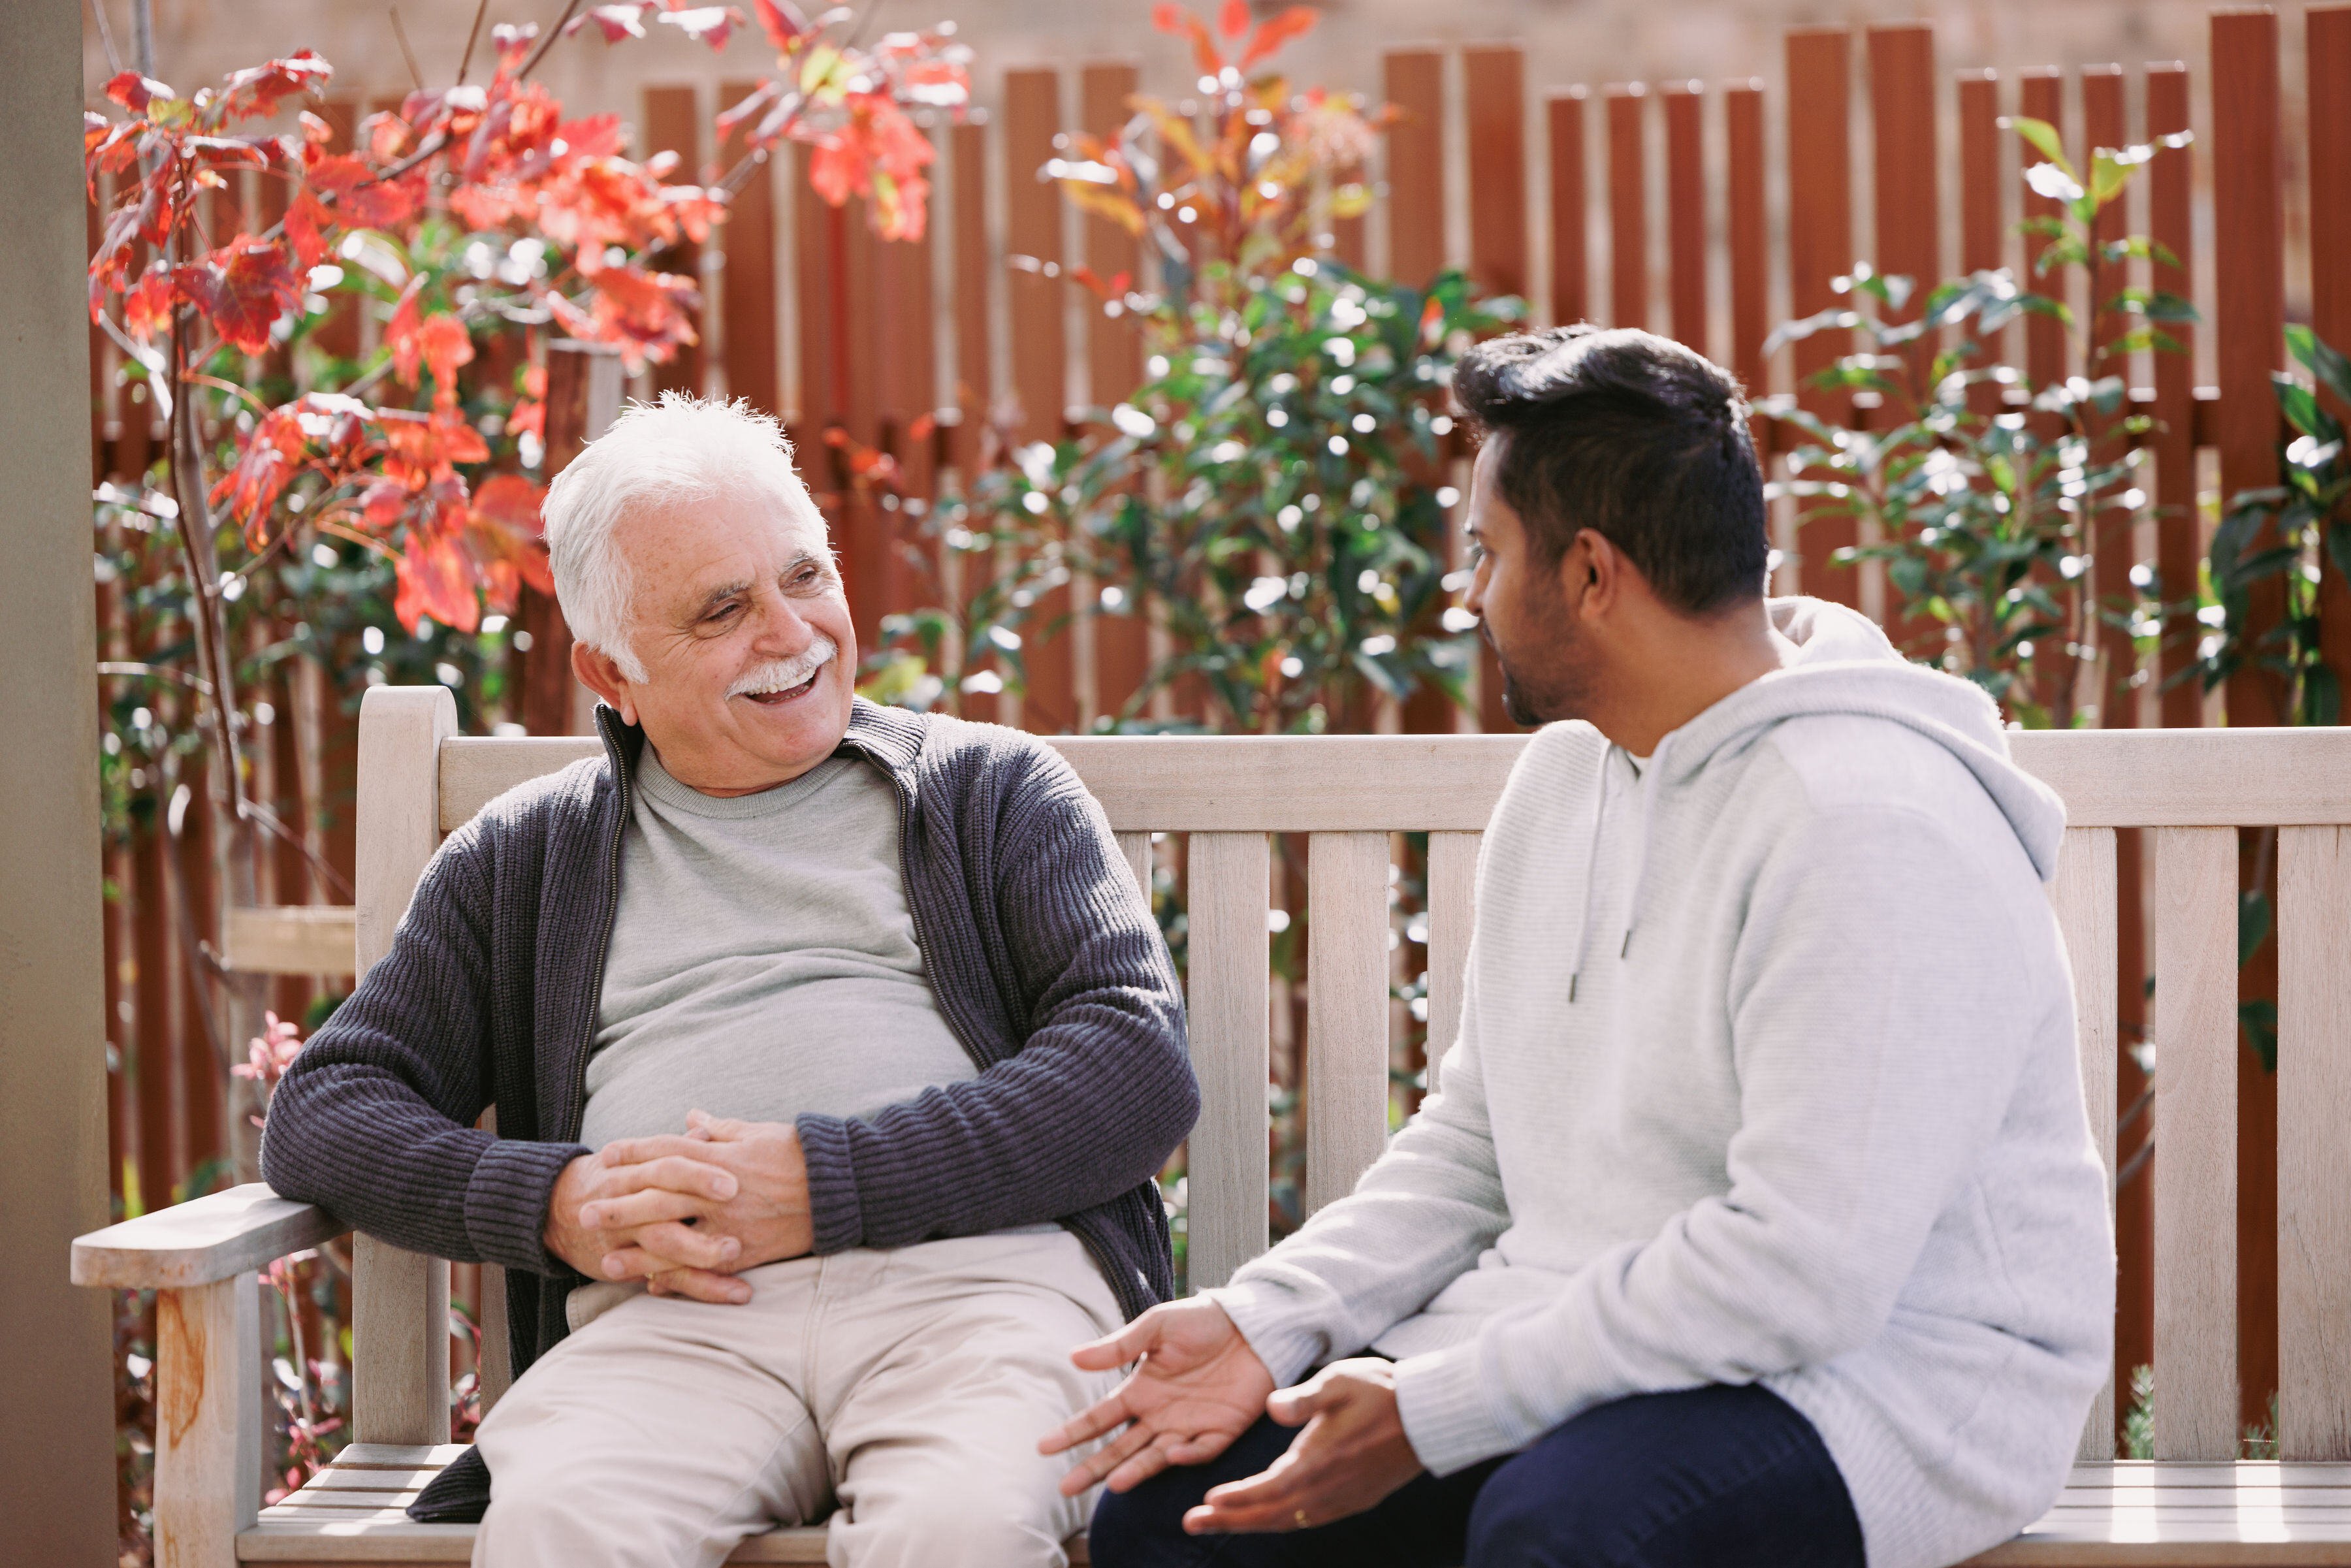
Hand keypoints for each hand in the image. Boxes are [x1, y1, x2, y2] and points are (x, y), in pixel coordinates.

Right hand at [542, 1147, 747, 1303]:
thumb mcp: (631, 1158)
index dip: (697, 1174)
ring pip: (662, 1245)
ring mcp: (624, 1237)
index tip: (733, 1182)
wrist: (551, 1211)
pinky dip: (700, 1287)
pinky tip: (734, 1292)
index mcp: (631, 1170)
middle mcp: (626, 1202)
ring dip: (700, 1252)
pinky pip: (666, 1279)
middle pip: (662, 1205)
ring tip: (737, 1254)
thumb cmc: (608, 1178)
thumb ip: (672, 1147)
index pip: (665, 1167)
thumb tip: (705, 1131)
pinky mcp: (627, 1266)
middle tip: (737, 1214)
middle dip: (698, 1216)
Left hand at [594, 1110, 814, 1293]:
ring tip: (607, 1261)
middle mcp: (719, 1191)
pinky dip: (677, 1278)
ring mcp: (730, 1223)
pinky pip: (703, 1268)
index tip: (607, 1156)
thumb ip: (720, 1129)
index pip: (667, 1151)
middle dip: (619, 1205)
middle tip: (585, 1210)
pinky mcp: (745, 1251)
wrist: (838, 1189)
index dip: (634, 1152)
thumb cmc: (799, 1154)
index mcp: (721, 1157)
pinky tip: (653, 1284)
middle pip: (658, 1197)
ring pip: (673, 1240)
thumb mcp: (757, 1133)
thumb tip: (692, 1118)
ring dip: (637, 1252)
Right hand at [1038, 1297, 1275, 1496]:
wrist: (1253, 1324)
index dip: (1073, 1433)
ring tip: (1112, 1484)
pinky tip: (1171, 1452)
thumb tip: (1073, 1358)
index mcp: (1141, 1389)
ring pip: (1155, 1457)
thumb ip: (1119, 1346)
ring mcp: (1190, 1426)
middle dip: (1093, 1468)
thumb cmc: (1201, 1321)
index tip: (1044, 1447)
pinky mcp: (1222, 1431)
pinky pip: (1201, 1449)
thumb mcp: (1156, 1327)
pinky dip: (1187, 1454)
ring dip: (1135, 1471)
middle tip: (1065, 1489)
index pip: (1100, 1418)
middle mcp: (1160, 1415)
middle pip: (1121, 1448)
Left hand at [1182, 1359, 1422, 1534]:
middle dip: (1229, 1520)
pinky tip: (1265, 1516)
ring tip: (1217, 1521)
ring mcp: (1342, 1500)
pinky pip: (1307, 1519)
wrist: (1427, 1417)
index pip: (1269, 1489)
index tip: (1206, 1501)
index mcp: (1320, 1461)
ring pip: (1288, 1521)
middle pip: (1271, 1515)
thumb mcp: (1339, 1381)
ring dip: (1250, 1523)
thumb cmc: (1381, 1393)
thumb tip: (1271, 1408)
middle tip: (1191, 1523)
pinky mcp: (1354, 1501)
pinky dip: (1279, 1521)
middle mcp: (1328, 1489)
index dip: (1237, 1498)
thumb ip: (1303, 1397)